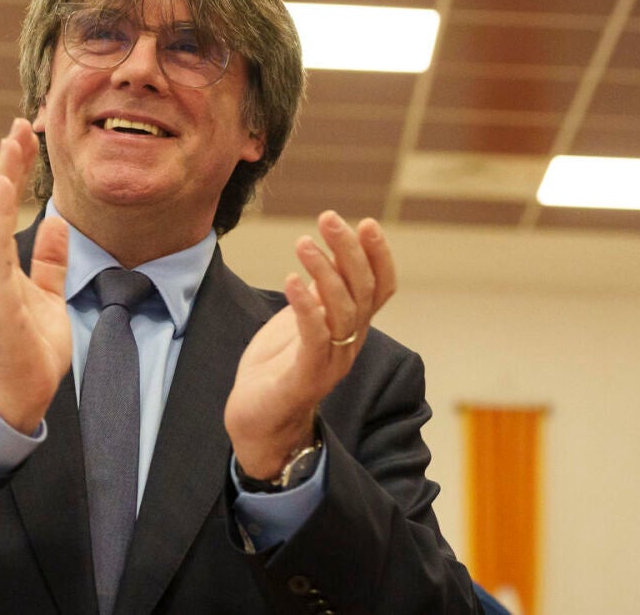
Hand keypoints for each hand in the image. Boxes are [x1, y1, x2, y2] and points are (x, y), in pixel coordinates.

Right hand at [0, 118, 70, 432]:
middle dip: (7, 163)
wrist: (20, 393)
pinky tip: (2, 192)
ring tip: (10, 147)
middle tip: (20, 125)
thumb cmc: (31, 347)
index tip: (26, 134)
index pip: (5, 205)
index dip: (15, 168)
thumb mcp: (50, 294)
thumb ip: (51, 260)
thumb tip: (60, 222)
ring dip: (0, 181)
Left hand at [223, 211, 395, 478]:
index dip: (380, 256)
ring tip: (304, 243)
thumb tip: (330, 250)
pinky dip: (306, 306)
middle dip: (349, 251)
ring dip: (325, 272)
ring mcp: (331, 361)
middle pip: (363, 291)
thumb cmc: (278, 366)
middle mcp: (350, 343)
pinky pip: (314, 337)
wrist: (258, 421)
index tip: (368, 223)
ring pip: (343, 310)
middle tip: (329, 219)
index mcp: (352, 327)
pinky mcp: (305, 376)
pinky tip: (293, 280)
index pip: (381, 288)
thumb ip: (320, 291)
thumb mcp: (303, 318)